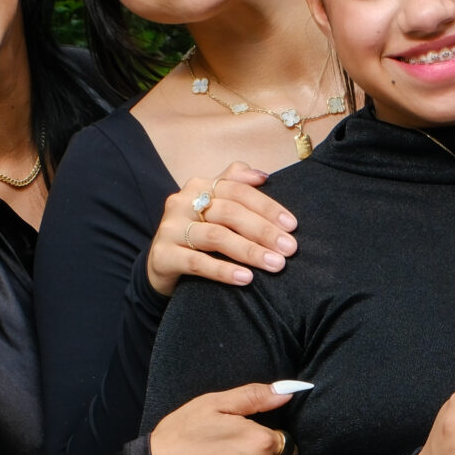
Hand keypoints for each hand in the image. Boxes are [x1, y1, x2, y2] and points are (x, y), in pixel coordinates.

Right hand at [147, 166, 297, 296]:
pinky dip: (224, 270)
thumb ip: (235, 184)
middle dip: (264, 231)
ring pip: (216, 236)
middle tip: (289, 249)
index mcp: (199, 186)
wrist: (161, 263)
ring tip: (275, 264)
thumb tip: (263, 175)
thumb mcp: (214, 206)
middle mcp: (182, 202)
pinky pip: (198, 262)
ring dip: (249, 251)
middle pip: (230, 212)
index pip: (239, 191)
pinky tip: (246, 278)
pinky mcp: (163, 255)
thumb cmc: (197, 233)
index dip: (268, 207)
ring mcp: (170, 228)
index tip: (292, 226)